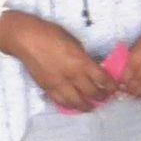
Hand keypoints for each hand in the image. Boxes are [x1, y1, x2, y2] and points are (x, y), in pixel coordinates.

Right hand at [0, 11, 118, 113]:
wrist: (26, 38)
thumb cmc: (51, 33)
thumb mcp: (74, 42)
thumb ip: (84, 57)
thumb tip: (93, 67)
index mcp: (80, 61)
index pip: (101, 79)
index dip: (110, 86)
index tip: (114, 88)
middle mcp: (71, 75)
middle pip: (91, 93)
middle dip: (101, 98)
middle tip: (105, 98)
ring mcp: (58, 84)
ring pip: (76, 102)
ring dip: (86, 106)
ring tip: (91, 107)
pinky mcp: (47, 88)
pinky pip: (61, 101)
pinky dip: (69, 105)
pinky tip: (74, 105)